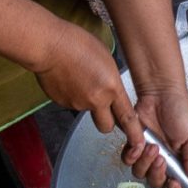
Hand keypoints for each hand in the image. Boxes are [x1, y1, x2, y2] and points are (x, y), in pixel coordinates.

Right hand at [33, 22, 145, 164]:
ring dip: (86, 103)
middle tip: (104, 109)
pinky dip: (71, 96)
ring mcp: (77, 104)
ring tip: (79, 79)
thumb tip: (112, 89)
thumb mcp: (107, 59)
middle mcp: (96, 100)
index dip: (134, 133)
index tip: (139, 143)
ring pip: (87, 112)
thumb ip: (112, 81)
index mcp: (111, 88)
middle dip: (107, 122)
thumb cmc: (77, 44)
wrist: (48, 45)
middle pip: (106, 127)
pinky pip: (71, 104)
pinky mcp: (62, 103)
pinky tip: (68, 79)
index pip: (127, 118)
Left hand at [129, 88, 187, 187]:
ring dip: (146, 163)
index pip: (174, 183)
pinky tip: (140, 145)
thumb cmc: (181, 112)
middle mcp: (162, 160)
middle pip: (155, 182)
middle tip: (162, 159)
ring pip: (140, 173)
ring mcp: (146, 153)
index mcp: (178, 161)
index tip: (174, 184)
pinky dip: (132, 155)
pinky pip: (128, 159)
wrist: (161, 93)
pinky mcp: (132, 143)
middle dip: (158, 175)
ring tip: (153, 147)